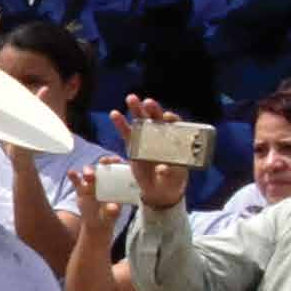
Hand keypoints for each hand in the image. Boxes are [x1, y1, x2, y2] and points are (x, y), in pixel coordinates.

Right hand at [118, 96, 189, 210]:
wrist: (158, 192)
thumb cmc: (171, 183)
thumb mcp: (173, 180)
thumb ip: (169, 174)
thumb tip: (163, 168)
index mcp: (176, 143)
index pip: (176, 126)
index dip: (172, 120)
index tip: (167, 117)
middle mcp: (162, 138)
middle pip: (158, 120)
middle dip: (152, 110)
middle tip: (147, 102)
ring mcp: (147, 141)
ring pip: (142, 123)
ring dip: (136, 110)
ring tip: (131, 98)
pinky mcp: (134, 147)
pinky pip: (127, 133)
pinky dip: (121, 123)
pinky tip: (115, 114)